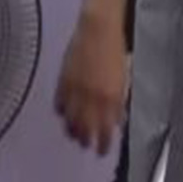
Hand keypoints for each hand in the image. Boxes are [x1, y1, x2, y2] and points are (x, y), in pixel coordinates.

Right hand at [54, 13, 129, 154]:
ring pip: (70, 120)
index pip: (106, 128)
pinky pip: (59, 105)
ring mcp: (75, 91)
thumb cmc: (116, 50)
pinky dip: (62, 113)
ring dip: (73, 131)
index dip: (105, 142)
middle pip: (86, 128)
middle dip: (87, 140)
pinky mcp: (62, 83)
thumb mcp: (124, 78)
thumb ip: (119, 101)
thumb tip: (118, 119)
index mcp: (111, 96)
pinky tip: (64, 116)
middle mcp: (92, 97)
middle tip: (88, 147)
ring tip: (75, 137)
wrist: (98, 30)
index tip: (104, 151)